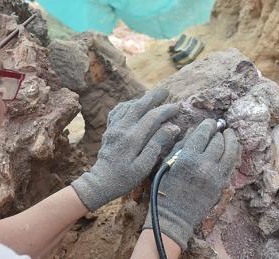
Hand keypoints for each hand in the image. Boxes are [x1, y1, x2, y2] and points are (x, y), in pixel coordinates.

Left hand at [71, 88, 179, 211]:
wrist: (101, 181)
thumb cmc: (125, 178)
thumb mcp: (144, 165)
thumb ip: (157, 144)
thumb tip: (172, 127)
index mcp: (132, 138)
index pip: (152, 117)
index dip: (165, 110)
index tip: (177, 107)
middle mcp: (122, 129)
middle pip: (139, 106)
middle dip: (153, 97)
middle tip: (166, 91)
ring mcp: (113, 128)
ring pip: (128, 106)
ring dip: (141, 99)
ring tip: (152, 95)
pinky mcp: (109, 130)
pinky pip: (117, 112)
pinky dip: (126, 105)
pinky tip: (133, 104)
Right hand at [143, 119, 241, 249]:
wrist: (173, 215)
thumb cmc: (164, 188)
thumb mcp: (167, 163)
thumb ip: (180, 145)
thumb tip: (193, 130)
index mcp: (187, 158)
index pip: (202, 134)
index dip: (208, 125)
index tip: (210, 122)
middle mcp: (203, 165)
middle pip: (218, 141)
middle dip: (218, 132)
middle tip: (218, 127)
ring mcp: (215, 176)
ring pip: (230, 152)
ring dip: (231, 140)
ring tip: (229, 134)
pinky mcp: (222, 185)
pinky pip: (231, 165)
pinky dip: (233, 154)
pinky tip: (231, 149)